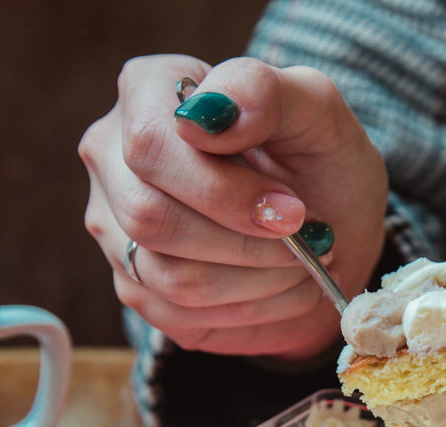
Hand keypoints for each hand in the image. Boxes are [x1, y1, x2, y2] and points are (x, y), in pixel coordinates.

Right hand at [79, 54, 387, 359]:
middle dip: (245, 242)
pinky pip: (181, 315)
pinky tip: (282, 284)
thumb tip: (205, 114)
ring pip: (168, 276)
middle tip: (307, 237)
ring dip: (257, 279)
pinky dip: (252, 308)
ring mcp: (116, 227)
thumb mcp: (315, 109)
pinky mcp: (137, 288)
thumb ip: (263, 93)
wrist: (332, 225)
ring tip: (303, 261)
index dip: (222, 189)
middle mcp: (113, 158)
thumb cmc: (317, 157)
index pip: (150, 144)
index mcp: (147, 92)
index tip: (290, 206)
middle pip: (149, 216)